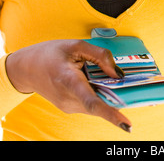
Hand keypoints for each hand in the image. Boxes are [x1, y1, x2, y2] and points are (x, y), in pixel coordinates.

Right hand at [5, 39, 131, 132]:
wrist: (25, 68)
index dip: (110, 114)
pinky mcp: (68, 108)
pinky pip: (89, 103)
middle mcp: (67, 98)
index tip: (126, 124)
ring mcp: (67, 106)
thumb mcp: (75, 45)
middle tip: (131, 87)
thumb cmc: (50, 53)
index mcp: (68, 80)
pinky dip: (96, 94)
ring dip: (105, 93)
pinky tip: (92, 80)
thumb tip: (117, 73)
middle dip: (116, 98)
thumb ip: (100, 56)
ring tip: (102, 76)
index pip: (92, 102)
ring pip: (96, 104)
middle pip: (99, 103)